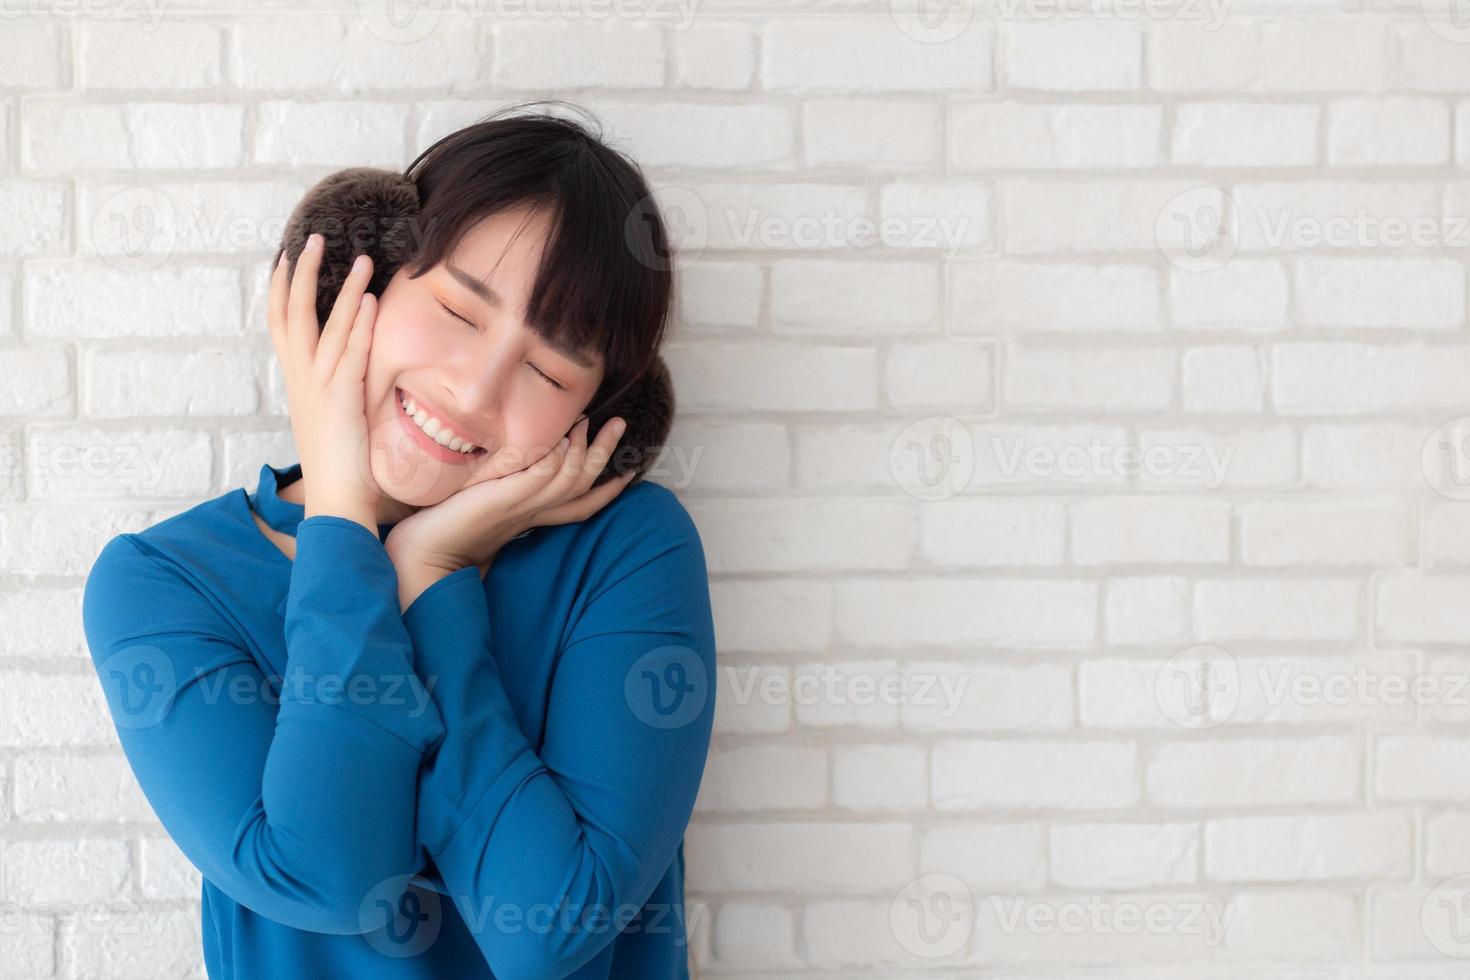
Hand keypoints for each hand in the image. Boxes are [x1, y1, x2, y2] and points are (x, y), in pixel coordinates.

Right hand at [268, 234, 381, 532]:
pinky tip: (369, 299)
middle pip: (292, 314)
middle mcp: (302, 380)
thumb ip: (338, 388)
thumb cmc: (341, 465)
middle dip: (302, 273)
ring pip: (327, 326)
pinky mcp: (342, 400)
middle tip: (315, 238)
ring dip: (343, 288)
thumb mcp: (334, 417)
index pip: (282, 325)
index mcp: (298, 382)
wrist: (338, 502)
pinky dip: (358, 324)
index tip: (287, 256)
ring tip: (360, 257)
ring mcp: (320, 388)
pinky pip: (351, 353)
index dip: (282, 289)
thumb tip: (348, 371)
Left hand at [385, 414, 636, 603]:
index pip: (581, 506)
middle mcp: (533, 514)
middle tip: (620, 424)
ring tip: (591, 421)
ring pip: (569, 480)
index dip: (608, 490)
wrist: (422, 553)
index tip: (628, 469)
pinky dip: (557, 458)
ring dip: (585, 450)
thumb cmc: (445, 531)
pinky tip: (564, 438)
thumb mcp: (483, 508)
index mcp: (532, 519)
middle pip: (583, 487)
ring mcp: (521, 507)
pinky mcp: (503, 499)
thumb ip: (502, 493)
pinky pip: (540, 477)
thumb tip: (511, 469)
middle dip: (605, 455)